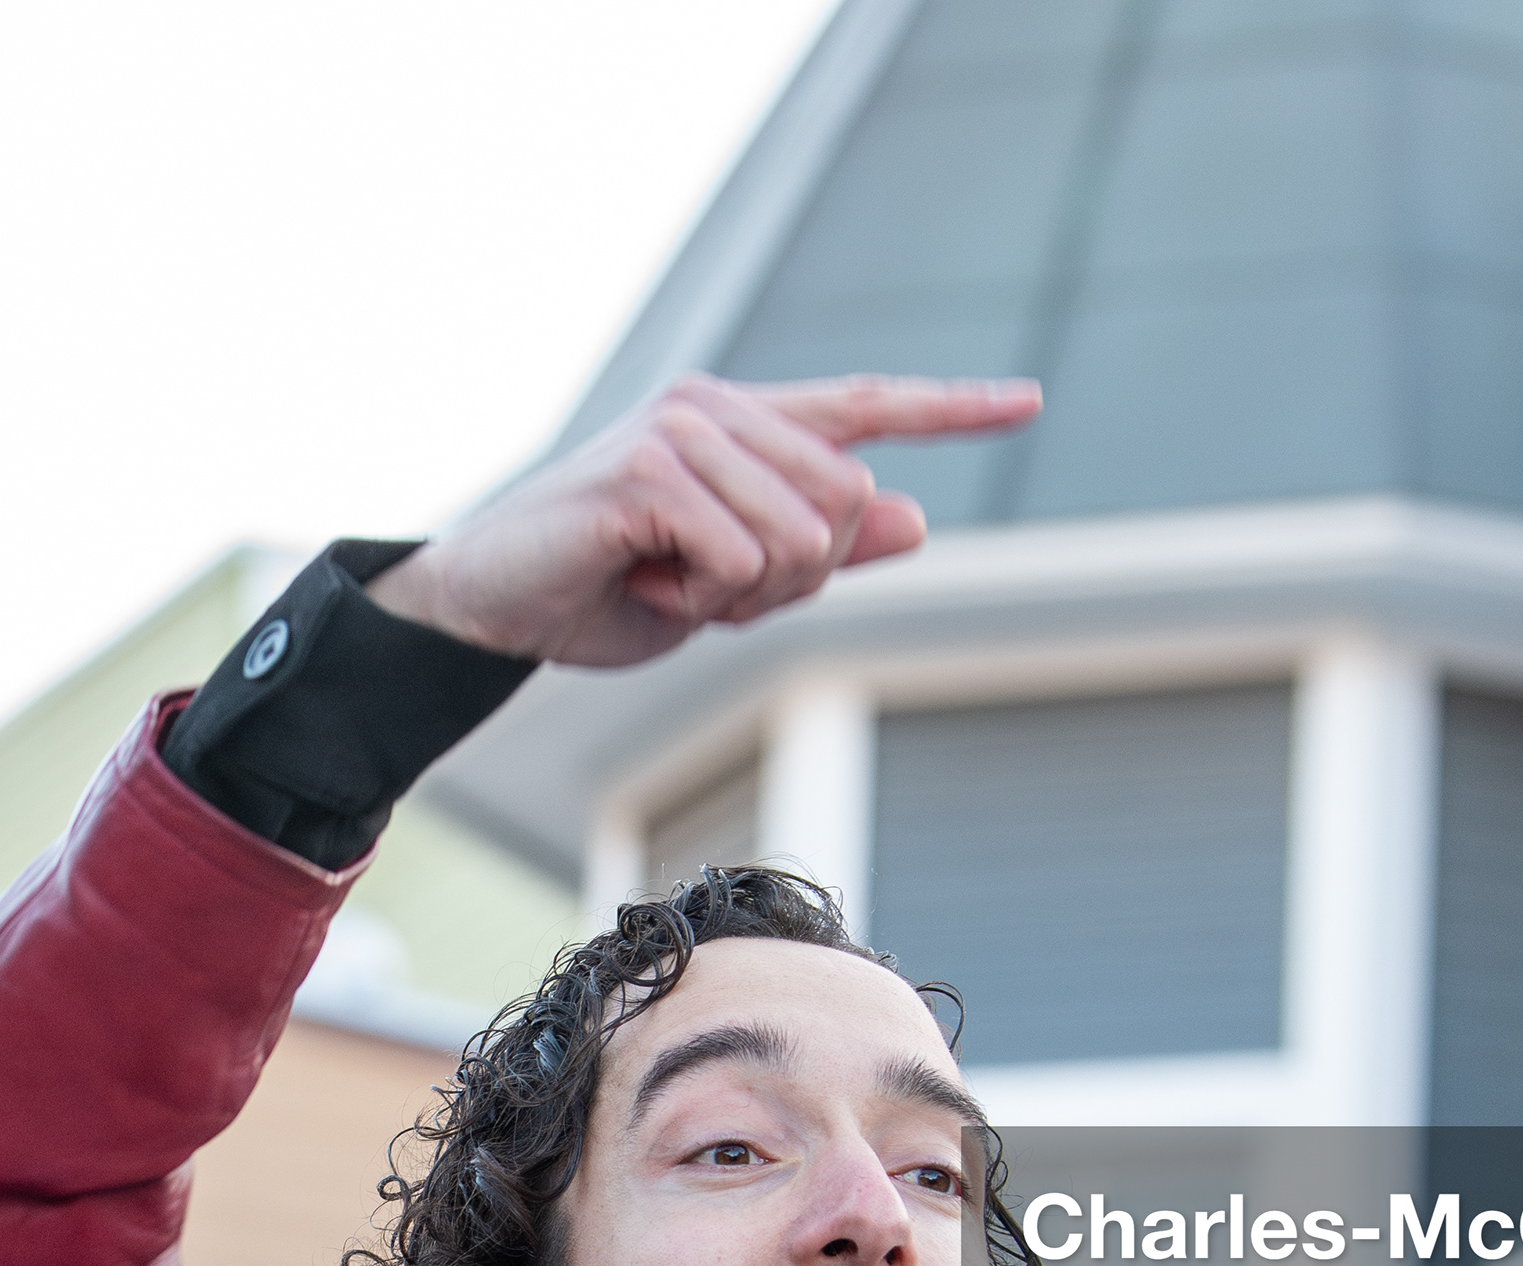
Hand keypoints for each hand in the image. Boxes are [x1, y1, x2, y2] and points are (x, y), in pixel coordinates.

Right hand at [363, 373, 1038, 668]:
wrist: (493, 606)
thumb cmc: (604, 586)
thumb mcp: (729, 580)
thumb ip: (822, 550)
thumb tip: (919, 518)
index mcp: (743, 422)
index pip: (866, 405)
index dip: (950, 406)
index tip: (1028, 401)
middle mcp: (717, 407)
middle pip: (848, 498)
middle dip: (797, 576)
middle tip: (708, 590)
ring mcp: (681, 431)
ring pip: (803, 536)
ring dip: (744, 595)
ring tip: (669, 585)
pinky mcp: (647, 471)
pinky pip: (741, 558)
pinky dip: (701, 599)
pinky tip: (642, 582)